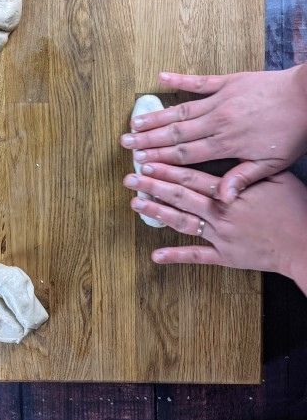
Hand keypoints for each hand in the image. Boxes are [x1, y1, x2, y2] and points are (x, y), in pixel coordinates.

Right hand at [120, 65, 306, 201]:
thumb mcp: (272, 164)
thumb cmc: (292, 133)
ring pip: (180, 110)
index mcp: (227, 144)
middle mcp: (217, 121)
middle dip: (148, 140)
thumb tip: (219, 198)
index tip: (140, 162)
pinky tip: (160, 78)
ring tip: (134, 122)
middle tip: (125, 143)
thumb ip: (242, 179)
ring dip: (155, 117)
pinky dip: (178, 79)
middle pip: (175, 133)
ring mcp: (220, 99)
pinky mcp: (227, 82)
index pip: (185, 154)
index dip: (160, 159)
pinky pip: (198, 81)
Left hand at [123, 165, 306, 294]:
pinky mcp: (225, 256)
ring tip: (135, 204)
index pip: (191, 179)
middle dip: (153, 186)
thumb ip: (248, 170)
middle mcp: (220, 214)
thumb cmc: (295, 208)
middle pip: (180, 197)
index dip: (166, 170)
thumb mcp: (277, 178)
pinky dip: (176, 256)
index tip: (147, 162)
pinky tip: (156, 255)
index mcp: (230, 193)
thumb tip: (225, 162)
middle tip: (130, 179)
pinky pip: (197, 257)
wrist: (305, 244)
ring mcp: (220, 237)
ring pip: (182, 222)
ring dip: (157, 213)